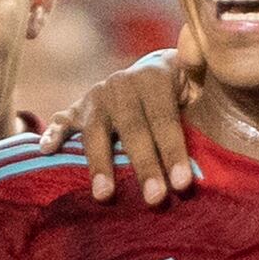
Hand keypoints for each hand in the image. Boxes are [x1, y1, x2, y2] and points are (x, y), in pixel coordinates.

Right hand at [64, 50, 204, 202]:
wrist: (152, 72)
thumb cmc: (185, 90)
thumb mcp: (200, 79)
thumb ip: (206, 74)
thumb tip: (214, 60)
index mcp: (155, 76)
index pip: (165, 117)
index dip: (174, 150)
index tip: (184, 184)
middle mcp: (122, 83)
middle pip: (132, 128)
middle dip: (144, 165)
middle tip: (155, 200)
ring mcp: (97, 96)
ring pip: (96, 131)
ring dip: (99, 164)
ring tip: (105, 196)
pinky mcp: (78, 108)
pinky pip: (63, 121)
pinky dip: (54, 134)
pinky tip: (43, 151)